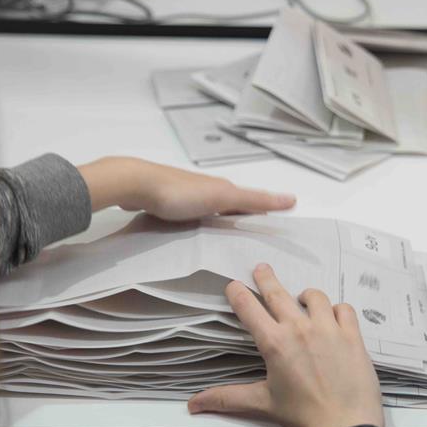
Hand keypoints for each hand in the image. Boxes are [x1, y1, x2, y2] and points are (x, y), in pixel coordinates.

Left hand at [78, 157, 295, 218]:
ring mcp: (183, 197)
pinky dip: (195, 225)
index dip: (261, 213)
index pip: (248, 203)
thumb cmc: (179, 193)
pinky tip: (192, 236)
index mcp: (220, 188)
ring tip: (223, 241)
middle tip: (250, 239)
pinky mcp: (163, 205)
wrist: (135, 184)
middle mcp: (204, 189)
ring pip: (206, 212)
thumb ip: (255, 199)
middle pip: (228, 207)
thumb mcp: (223, 197)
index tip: (272, 228)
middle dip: (239, 219)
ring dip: (216, 222)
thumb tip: (291, 199)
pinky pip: (186, 217)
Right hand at [188, 264, 384, 426]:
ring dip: (305, 296)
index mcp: (275, 343)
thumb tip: (194, 404)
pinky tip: (333, 316)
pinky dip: (337, 310)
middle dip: (266, 278)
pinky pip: (344, 309)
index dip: (238, 293)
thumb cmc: (303, 416)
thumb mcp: (263, 403)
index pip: (249, 308)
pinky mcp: (351, 335)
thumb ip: (227, 398)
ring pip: (315, 296)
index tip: (234, 284)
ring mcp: (328, 329)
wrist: (344, 426)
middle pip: (278, 293)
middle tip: (261, 268)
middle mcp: (299, 329)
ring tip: (303, 298)